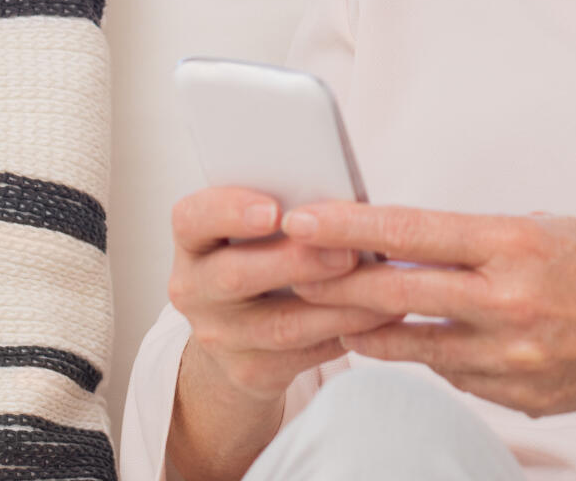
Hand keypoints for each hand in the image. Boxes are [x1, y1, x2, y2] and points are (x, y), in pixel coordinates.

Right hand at [167, 186, 404, 403]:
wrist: (238, 335)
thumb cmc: (261, 259)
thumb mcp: (256, 232)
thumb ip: (287, 212)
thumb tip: (343, 203)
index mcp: (195, 241)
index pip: (193, 219)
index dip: (230, 212)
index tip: (273, 210)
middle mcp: (195, 289)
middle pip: (236, 275)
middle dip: (297, 262)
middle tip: (346, 251)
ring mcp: (220, 337)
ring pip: (280, 324)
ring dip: (337, 304)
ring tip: (382, 285)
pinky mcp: (251, 372)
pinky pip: (305, 354)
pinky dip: (348, 331)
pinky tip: (381, 315)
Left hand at [281, 202, 575, 418]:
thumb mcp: (546, 226)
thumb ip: (478, 240)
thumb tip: (410, 244)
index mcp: (515, 245)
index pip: (412, 230)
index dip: (349, 226)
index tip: (301, 218)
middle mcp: (508, 302)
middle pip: (396, 292)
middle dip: (335, 280)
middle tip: (290, 268)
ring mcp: (510, 358)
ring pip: (413, 345)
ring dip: (371, 327)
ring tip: (342, 309)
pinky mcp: (516, 396)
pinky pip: (454, 374)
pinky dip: (435, 354)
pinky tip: (433, 338)